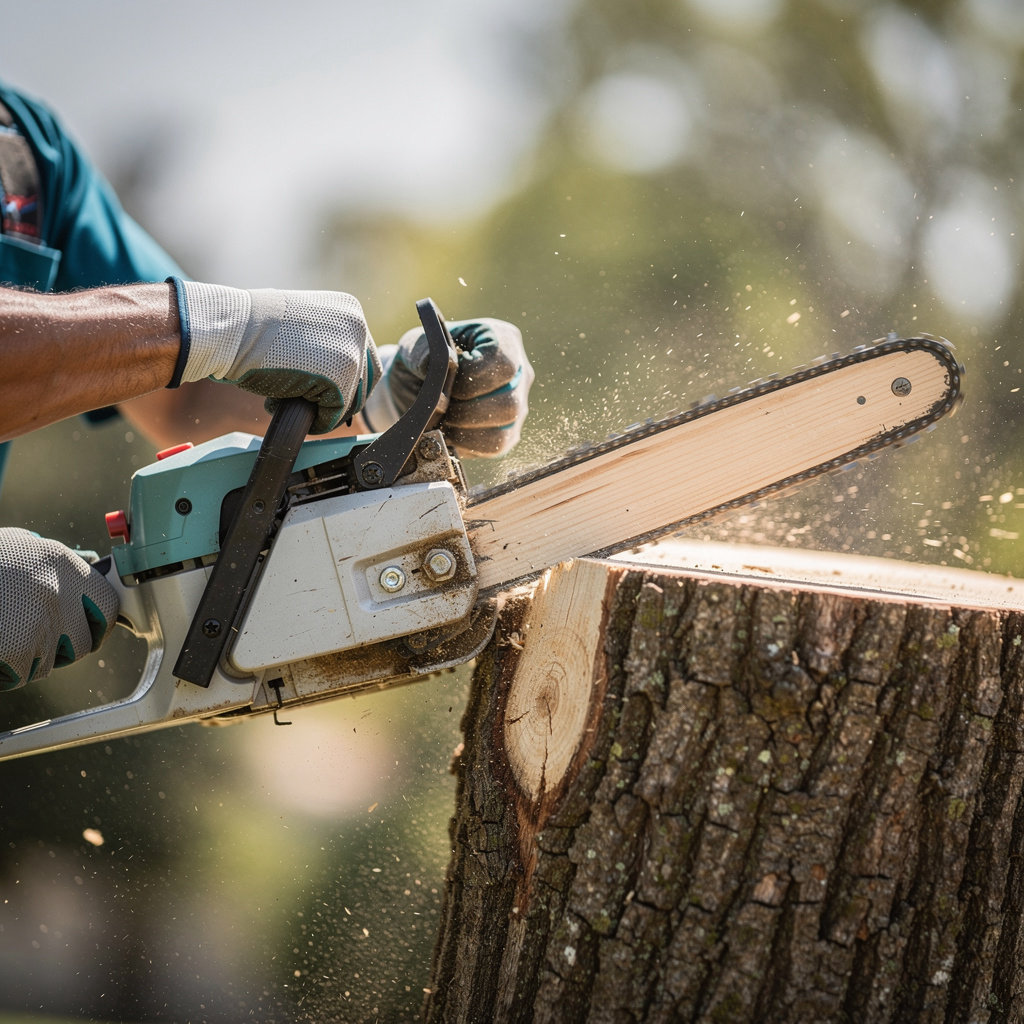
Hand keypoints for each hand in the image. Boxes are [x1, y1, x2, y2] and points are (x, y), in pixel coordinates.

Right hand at [0, 528, 118, 689]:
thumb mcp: (17, 545)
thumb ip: (56, 558)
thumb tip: (91, 562)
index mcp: (59, 560)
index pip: (108, 603)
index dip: (97, 621)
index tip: (87, 627)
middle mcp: (58, 590)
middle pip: (85, 640)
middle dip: (65, 647)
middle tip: (35, 639)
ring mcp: (39, 621)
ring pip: (49, 662)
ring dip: (28, 659)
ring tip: (2, 633)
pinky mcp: (17, 648)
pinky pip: (21, 674)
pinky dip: (4, 671)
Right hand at [171, 279, 381, 433]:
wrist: (234, 330)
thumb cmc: (255, 329)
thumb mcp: (302, 326)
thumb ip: (326, 343)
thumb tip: (338, 373)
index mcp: (350, 310)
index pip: (364, 357)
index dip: (348, 382)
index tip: (329, 395)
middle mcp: (357, 327)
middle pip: (363, 380)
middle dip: (338, 399)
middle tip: (312, 406)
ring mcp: (351, 351)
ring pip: (351, 398)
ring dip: (324, 409)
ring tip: (293, 402)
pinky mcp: (340, 376)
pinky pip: (335, 412)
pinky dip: (317, 420)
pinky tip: (290, 408)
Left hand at [363, 318, 533, 456]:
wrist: (416, 387)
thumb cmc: (421, 359)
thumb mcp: (415, 345)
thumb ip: (422, 350)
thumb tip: (432, 365)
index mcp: (502, 338)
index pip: (503, 362)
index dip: (473, 378)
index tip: (447, 381)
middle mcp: (519, 372)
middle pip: (509, 402)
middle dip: (467, 410)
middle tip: (441, 408)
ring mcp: (518, 404)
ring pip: (505, 428)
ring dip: (466, 429)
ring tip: (443, 421)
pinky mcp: (508, 432)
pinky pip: (496, 446)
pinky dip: (467, 444)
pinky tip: (449, 433)